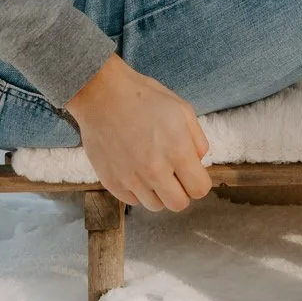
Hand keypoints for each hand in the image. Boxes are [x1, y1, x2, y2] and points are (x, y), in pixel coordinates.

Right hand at [65, 53, 212, 210]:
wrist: (102, 94)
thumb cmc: (143, 97)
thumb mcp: (181, 109)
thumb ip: (197, 140)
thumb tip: (198, 163)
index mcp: (177, 150)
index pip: (200, 189)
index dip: (199, 181)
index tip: (192, 172)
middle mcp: (155, 170)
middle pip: (179, 204)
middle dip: (181, 191)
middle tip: (174, 174)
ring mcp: (131, 179)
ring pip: (155, 206)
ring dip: (158, 192)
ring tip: (152, 169)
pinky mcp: (112, 183)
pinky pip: (133, 201)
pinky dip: (137, 190)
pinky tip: (135, 169)